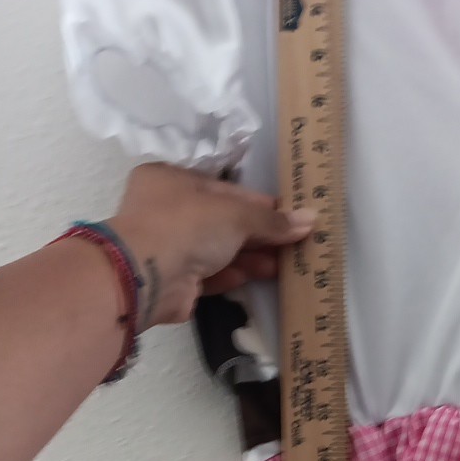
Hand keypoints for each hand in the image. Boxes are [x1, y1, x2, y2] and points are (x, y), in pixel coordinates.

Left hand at [107, 163, 315, 330]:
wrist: (148, 275)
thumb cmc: (187, 226)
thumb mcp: (236, 214)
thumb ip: (273, 220)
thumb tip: (311, 219)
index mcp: (172, 180)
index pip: (224, 189)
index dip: (259, 203)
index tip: (289, 215)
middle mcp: (167, 211)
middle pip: (223, 221)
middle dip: (259, 233)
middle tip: (294, 242)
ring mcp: (169, 246)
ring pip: (219, 249)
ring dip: (252, 256)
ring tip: (286, 264)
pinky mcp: (175, 280)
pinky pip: (211, 274)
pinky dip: (235, 274)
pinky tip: (261, 275)